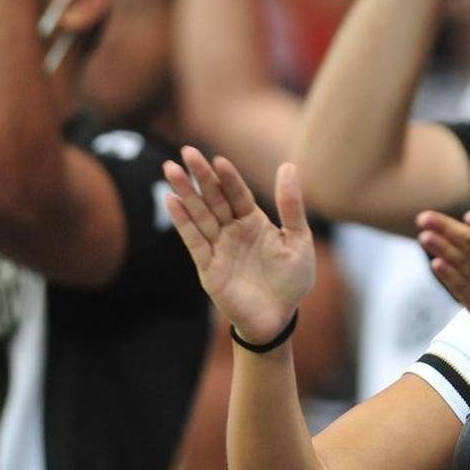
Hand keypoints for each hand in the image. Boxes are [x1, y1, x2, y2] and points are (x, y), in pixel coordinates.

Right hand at [163, 147, 314, 344]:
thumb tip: (288, 164)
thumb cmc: (291, 280)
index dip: (228, 177)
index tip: (218, 159)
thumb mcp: (299, 239)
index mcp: (254, 221)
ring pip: (198, 214)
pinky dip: (182, 221)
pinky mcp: (207, 266)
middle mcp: (233, 230)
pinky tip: (172, 200)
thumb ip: (291, 205)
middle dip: (200, 175)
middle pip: (213, 198)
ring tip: (170, 169)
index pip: (237, 193)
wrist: (278, 318)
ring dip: (185, 192)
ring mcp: (218, 247)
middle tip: (186, 150)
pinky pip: (193, 240)